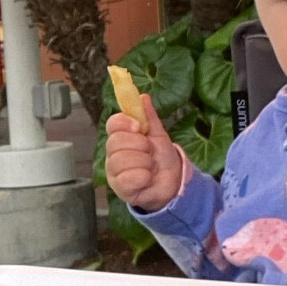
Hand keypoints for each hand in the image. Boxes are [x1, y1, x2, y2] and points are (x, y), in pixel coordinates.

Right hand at [105, 96, 183, 211]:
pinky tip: (147, 178)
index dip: (124, 123)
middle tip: (150, 152)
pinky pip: (128, 178)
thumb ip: (149, 117)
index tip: (138, 127)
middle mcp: (113, 153)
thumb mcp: (158, 134)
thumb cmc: (162, 157)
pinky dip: (143, 177)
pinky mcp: (119, 188)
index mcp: (120, 137)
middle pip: (116, 141)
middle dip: (140, 146)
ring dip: (144, 163)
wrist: (174, 181)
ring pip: (122, 160)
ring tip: (150, 167)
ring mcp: (114, 171)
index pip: (112, 124)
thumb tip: (143, 97)